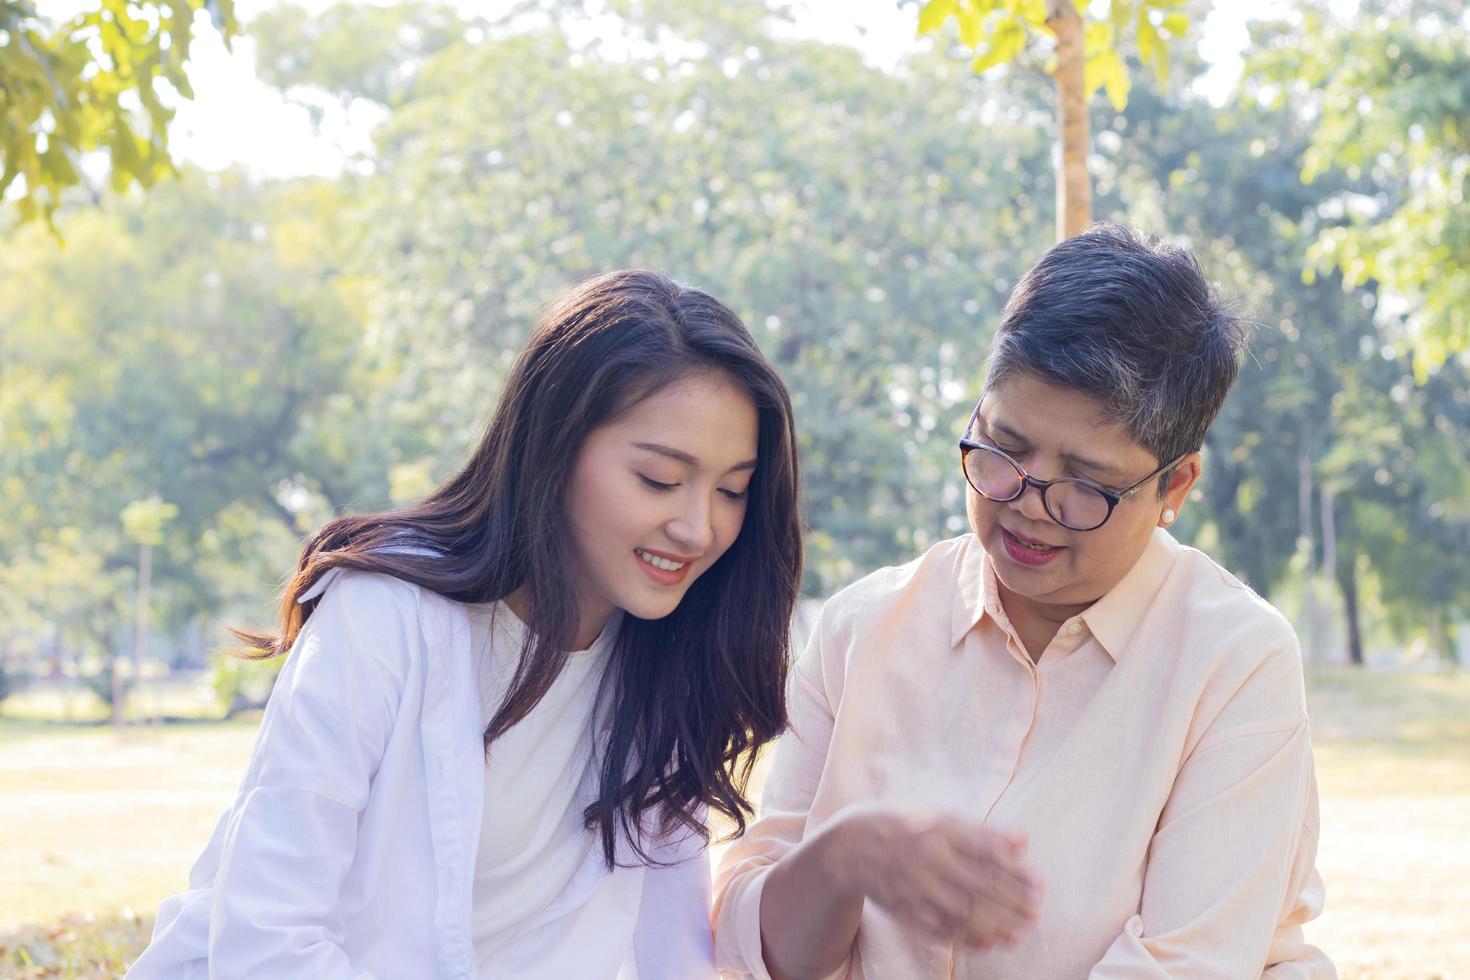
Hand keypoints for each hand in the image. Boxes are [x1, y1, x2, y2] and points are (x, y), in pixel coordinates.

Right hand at [828, 807, 1040, 950]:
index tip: (1040, 883)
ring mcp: (914, 888)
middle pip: (977, 886)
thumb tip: (1024, 841)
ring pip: (961, 912)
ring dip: (994, 925)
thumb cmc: (904, 826)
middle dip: (1010, 903)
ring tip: (1019, 933)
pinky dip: (966, 938)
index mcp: (937, 830)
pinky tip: (988, 942)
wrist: (850, 846)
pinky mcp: (905, 909)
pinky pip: (939, 929)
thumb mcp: (940, 817)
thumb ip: (983, 832)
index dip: (1015, 870)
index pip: (985, 853)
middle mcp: (926, 859)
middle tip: (1035, 912)